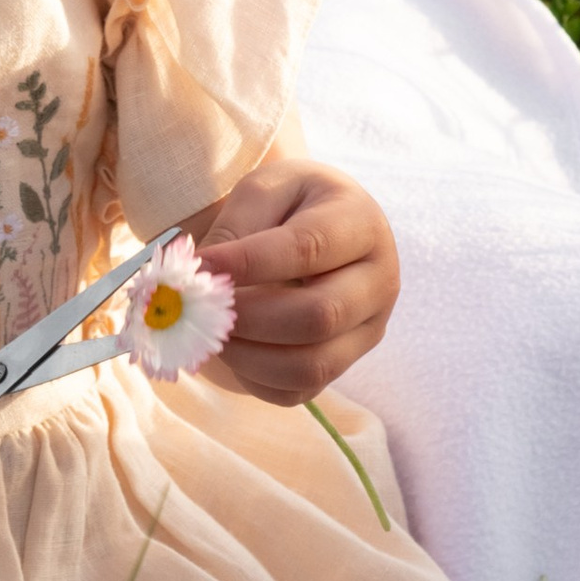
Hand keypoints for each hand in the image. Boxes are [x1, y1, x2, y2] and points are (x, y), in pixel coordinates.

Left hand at [194, 160, 398, 404]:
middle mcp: (379, 281)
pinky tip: (231, 350)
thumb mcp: (262, 190)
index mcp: (361, 223)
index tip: (201, 267)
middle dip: (249, 318)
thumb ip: (236, 227)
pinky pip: (298, 390)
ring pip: (311, 365)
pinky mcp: (344, 364)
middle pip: (319, 317)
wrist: (313, 229)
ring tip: (211, 333)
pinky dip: (254, 378)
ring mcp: (367, 329)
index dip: (249, 262)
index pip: (308, 248)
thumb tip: (205, 277)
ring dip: (248, 357)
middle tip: (201, 309)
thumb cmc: (285, 205)